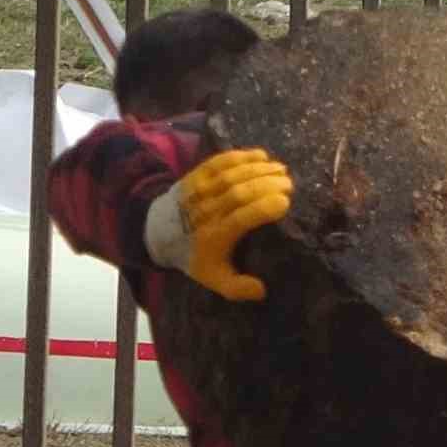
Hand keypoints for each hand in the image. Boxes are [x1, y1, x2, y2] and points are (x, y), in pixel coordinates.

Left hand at [145, 148, 292, 300]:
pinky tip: (261, 156)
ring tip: (281, 169)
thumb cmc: (194, 255)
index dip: (263, 209)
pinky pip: (219, 162)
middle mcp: (205, 210)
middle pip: (238, 192)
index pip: (240, 218)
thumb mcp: (213, 278)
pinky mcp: (196, 174)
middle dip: (265, 185)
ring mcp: (199, 190)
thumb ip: (237, 288)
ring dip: (258, 169)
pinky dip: (240, 156)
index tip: (285, 204)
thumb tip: (262, 290)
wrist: (157, 232)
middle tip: (288, 184)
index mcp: (213, 236)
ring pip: (230, 175)